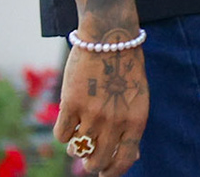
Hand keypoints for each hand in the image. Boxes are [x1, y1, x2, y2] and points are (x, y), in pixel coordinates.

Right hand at [54, 44, 147, 176]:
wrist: (110, 37)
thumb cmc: (126, 70)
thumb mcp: (138, 100)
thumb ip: (132, 128)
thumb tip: (130, 158)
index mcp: (135, 121)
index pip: (123, 161)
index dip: (112, 172)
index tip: (104, 174)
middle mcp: (114, 122)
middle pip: (96, 161)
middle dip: (91, 163)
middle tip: (89, 155)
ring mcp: (91, 114)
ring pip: (77, 150)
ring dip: (77, 147)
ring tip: (80, 132)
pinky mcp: (70, 104)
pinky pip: (62, 135)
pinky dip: (64, 131)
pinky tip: (70, 118)